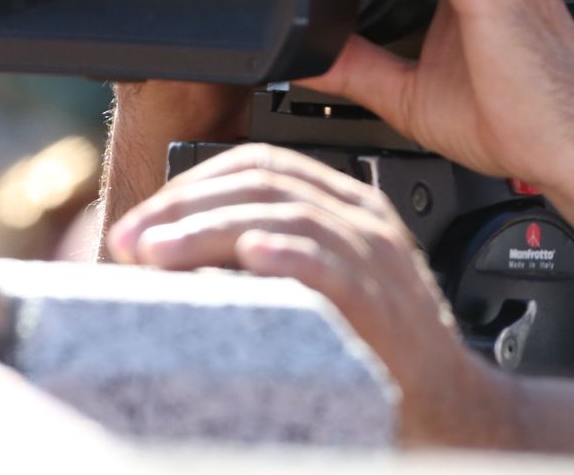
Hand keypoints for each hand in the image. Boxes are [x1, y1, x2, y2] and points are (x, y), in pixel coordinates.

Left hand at [107, 142, 506, 446]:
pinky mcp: (378, 303)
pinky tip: (246, 259)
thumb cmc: (376, 355)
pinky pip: (328, 266)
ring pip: (285, 217)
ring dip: (209, 231)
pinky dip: (284, 256)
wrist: (445, 409)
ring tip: (155, 256)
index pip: (264, 164)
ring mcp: (375, 260)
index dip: (193, 184)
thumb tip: (166, 257)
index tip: (140, 221)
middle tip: (129, 240)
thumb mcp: (324, 288)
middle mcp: (364, 223)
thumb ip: (268, 260)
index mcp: (350, 208)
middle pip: (266, 183)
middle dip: (185, 206)